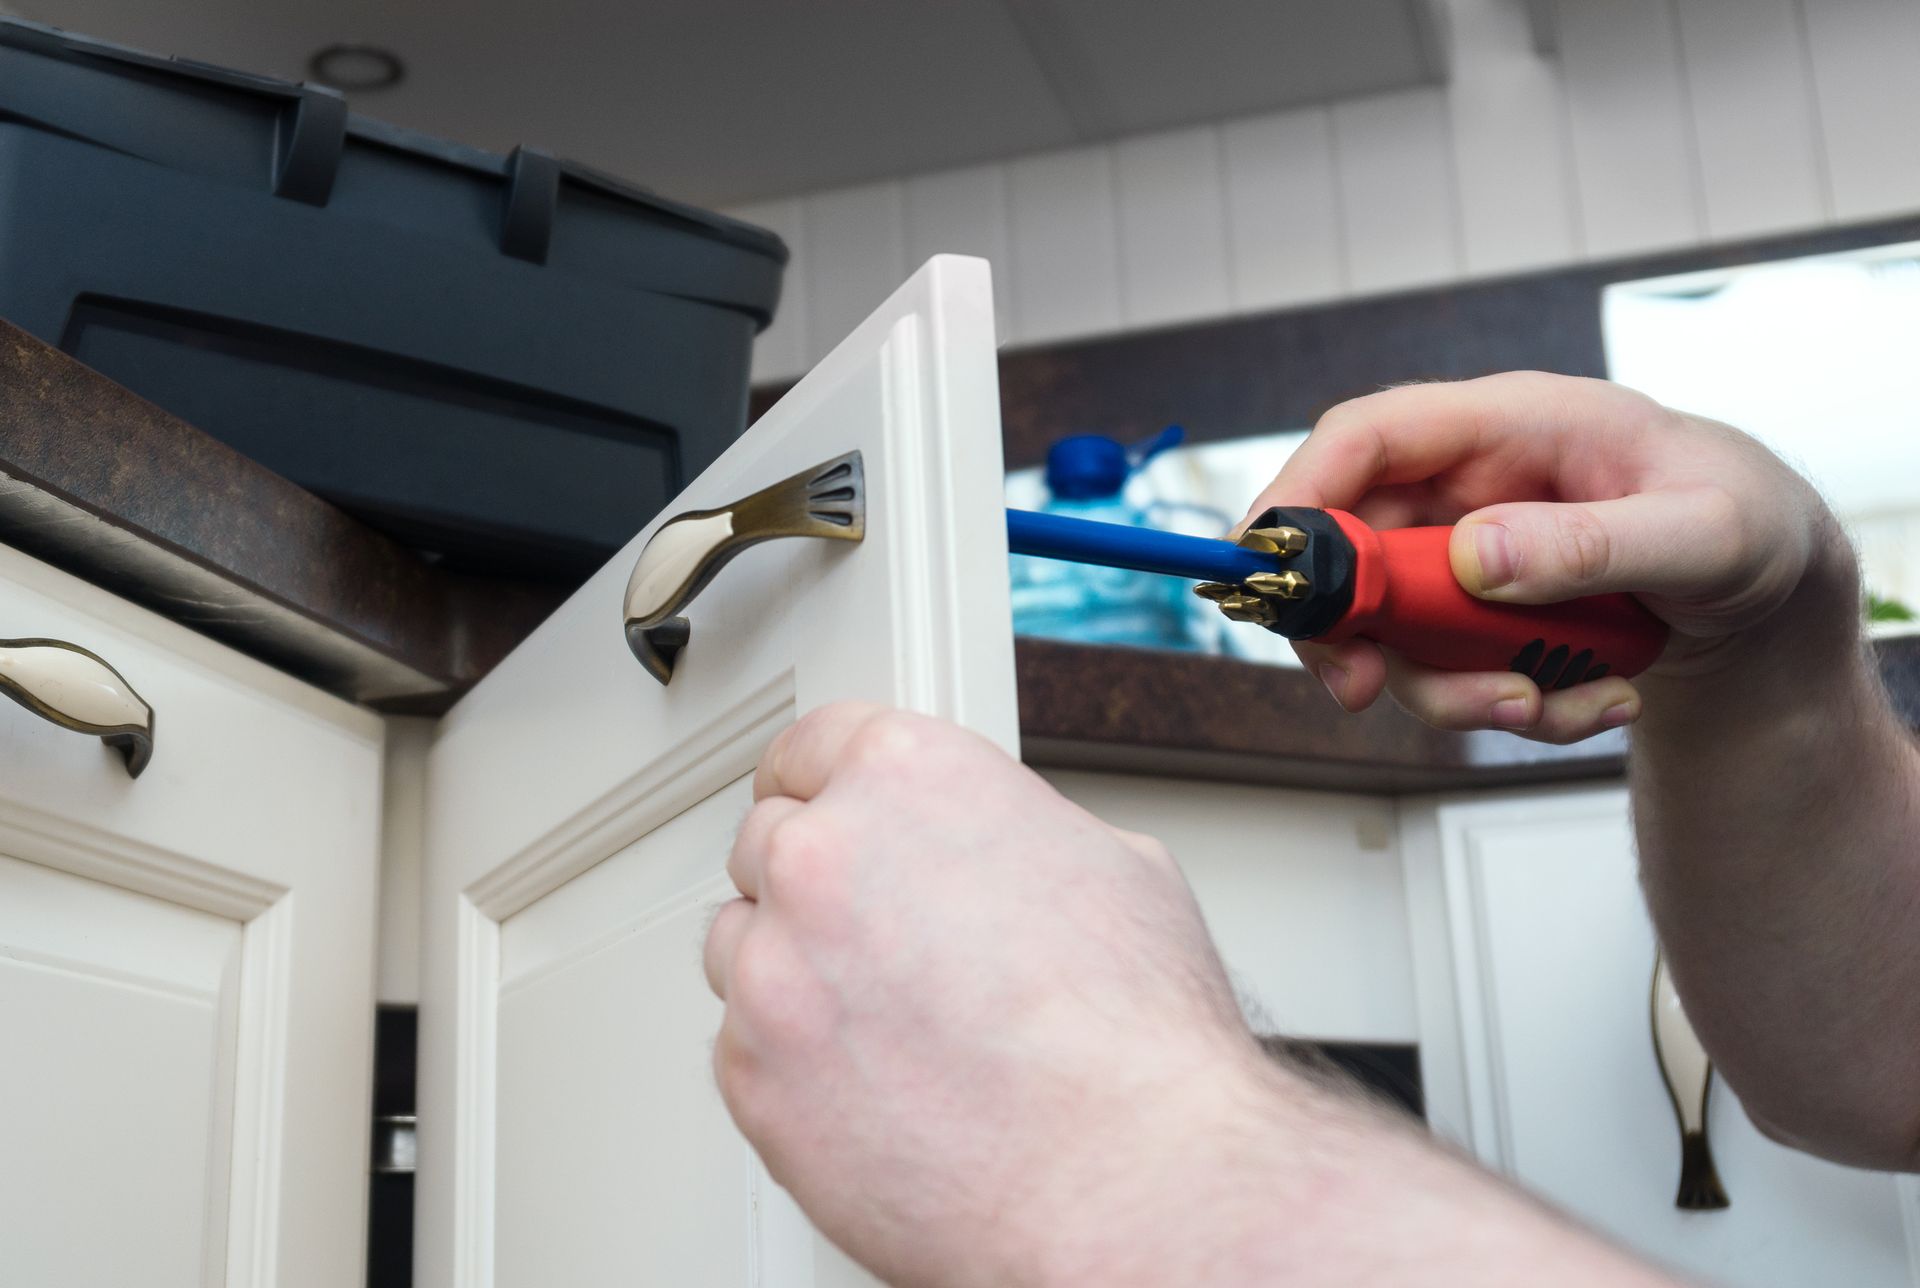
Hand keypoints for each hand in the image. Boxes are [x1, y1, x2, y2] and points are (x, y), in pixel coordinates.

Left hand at [703, 703, 1280, 1286]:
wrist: (1124, 1180)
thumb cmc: (1136, 1040)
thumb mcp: (1113, 866)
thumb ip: (1014, 833)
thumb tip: (997, 847)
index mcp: (908, 777)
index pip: (811, 744)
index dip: (818, 780)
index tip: (808, 801)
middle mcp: (823, 856)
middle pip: (767, 842)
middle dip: (814, 882)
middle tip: (876, 936)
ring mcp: (773, 968)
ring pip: (739, 944)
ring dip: (791, 970)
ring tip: (887, 1023)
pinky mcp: (750, 1075)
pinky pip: (741, 1048)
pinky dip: (790, 1064)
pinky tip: (873, 1085)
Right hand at [1243, 372, 1846, 742]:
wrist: (1771, 589)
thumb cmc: (1748, 521)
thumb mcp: (1705, 530)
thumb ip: (1597, 542)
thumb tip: (1478, 558)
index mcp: (1509, 424)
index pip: (1367, 436)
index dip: (1302, 493)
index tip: (1274, 567)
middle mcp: (1468, 487)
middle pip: (1348, 545)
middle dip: (1350, 629)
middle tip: (1364, 689)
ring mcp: (1468, 556)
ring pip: (1393, 631)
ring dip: (1453, 690)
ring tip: (1549, 709)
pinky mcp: (1480, 618)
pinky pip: (1451, 675)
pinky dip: (1513, 709)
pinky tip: (1596, 703)